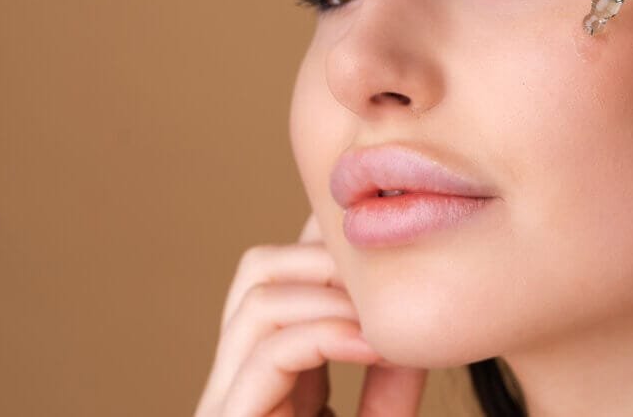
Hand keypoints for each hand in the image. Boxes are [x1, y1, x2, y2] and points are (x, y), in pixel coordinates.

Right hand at [194, 212, 427, 416]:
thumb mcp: (376, 395)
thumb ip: (380, 348)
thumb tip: (407, 283)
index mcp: (263, 366)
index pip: (277, 269)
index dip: (328, 241)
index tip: (386, 233)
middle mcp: (233, 377)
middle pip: (257, 269)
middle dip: (327, 261)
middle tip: (385, 281)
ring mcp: (225, 401)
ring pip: (257, 301)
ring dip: (330, 298)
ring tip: (381, 321)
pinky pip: (269, 352)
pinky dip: (325, 336)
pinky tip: (373, 348)